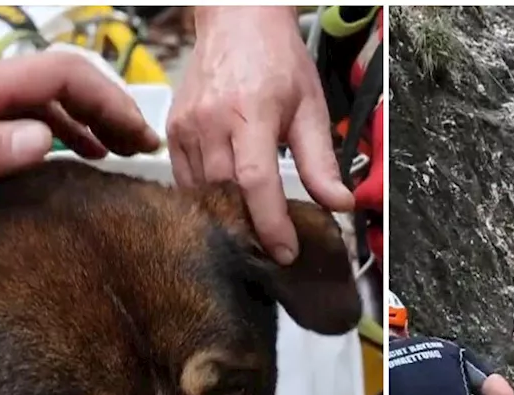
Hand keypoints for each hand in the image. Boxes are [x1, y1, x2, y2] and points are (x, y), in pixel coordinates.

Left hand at [0, 53, 159, 211]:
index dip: (107, 98)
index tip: (134, 134)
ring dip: (96, 120)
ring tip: (126, 153)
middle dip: (113, 108)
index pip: (63, 73)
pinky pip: (37, 117)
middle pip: (68, 81)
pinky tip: (84, 156)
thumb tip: (46, 139)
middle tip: (144, 147)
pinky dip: (70, 133)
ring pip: (56, 99)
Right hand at [169, 6, 354, 264]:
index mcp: (250, 114)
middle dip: (250, 227)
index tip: (286, 252)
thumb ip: (321, 161)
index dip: (270, 224)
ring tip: (251, 233)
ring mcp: (186, 127)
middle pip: (226, 194)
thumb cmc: (276, 59)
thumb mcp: (310, 107)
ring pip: (202, 193)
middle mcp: (211, 122)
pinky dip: (205, 198)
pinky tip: (226, 206)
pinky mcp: (173, 130)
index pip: (256, 182)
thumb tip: (340, 204)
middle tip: (273, 251)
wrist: (237, 22)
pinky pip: (185, 180)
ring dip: (226, 216)